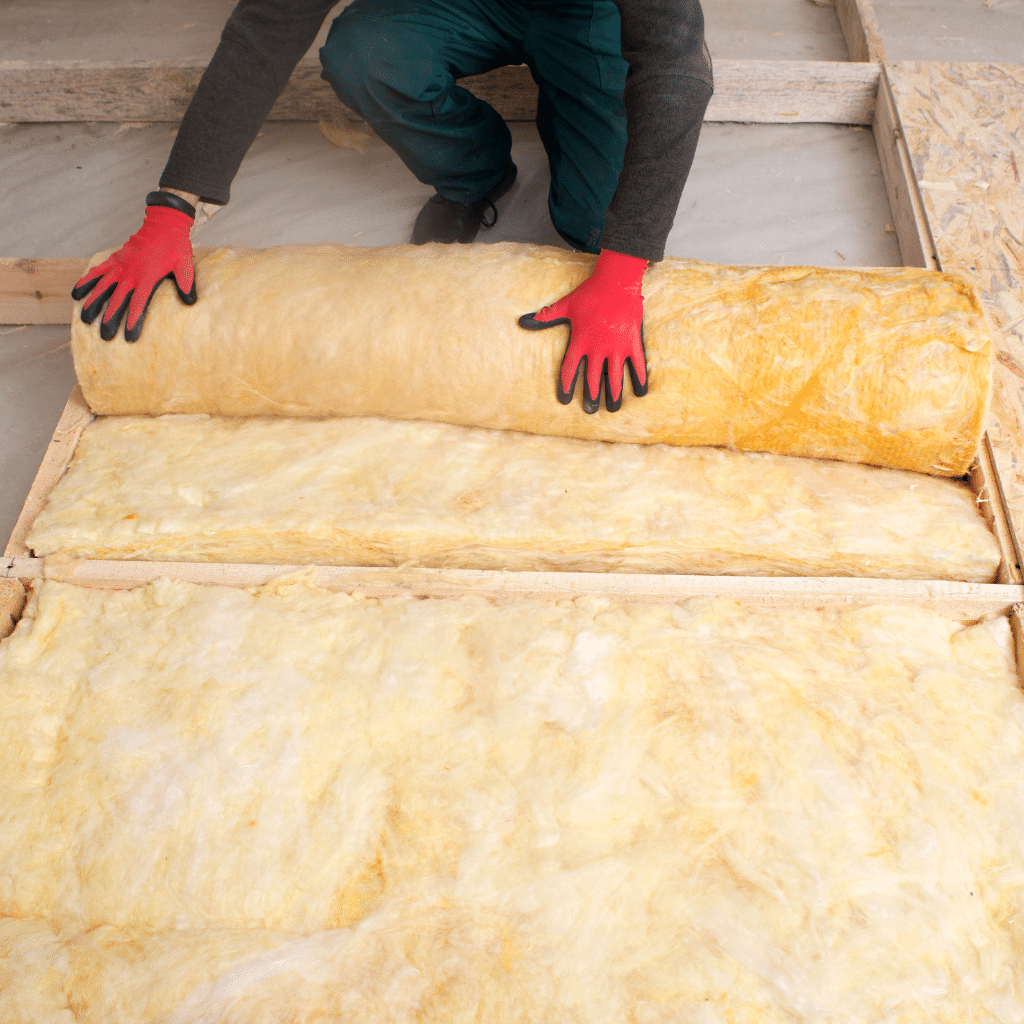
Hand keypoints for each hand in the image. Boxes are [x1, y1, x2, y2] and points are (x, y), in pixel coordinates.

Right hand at [72, 192, 196, 341]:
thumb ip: (186, 285)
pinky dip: (86, 282)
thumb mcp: (185, 266)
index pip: (138, 304)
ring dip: (93, 304)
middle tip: (105, 337)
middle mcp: (130, 274)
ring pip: (103, 288)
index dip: (133, 321)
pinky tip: (76, 294)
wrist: (163, 224)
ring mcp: (120, 266)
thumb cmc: (176, 247)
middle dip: (110, 320)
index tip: (128, 337)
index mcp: (148, 278)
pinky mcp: (115, 259)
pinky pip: (97, 272)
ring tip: (85, 320)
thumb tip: (190, 303)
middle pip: (117, 301)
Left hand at [519, 248, 647, 412]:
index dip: (565, 386)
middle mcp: (597, 349)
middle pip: (592, 379)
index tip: (564, 400)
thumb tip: (523, 321)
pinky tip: (640, 393)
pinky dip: (639, 379)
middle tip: (589, 411)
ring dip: (613, 395)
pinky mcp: (632, 343)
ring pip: (614, 378)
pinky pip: (637, 366)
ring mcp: (616, 347)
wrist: (617, 282)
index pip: (569, 370)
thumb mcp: (565, 305)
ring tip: (612, 409)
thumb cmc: (590, 293)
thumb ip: (546, 317)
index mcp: (580, 342)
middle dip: (590, 397)